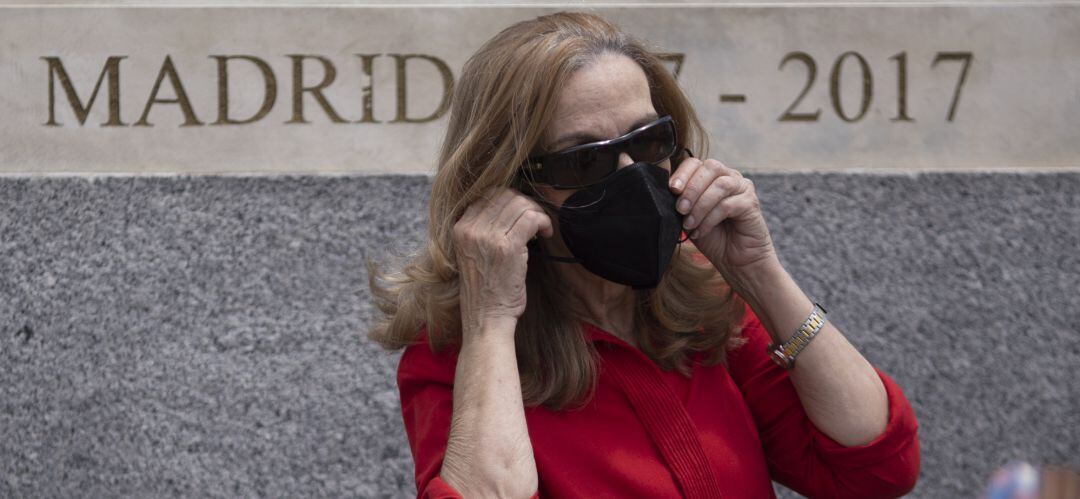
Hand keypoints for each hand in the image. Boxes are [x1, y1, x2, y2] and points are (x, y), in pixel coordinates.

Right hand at [452, 187, 553, 335]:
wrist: (485, 318)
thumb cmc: (484, 289)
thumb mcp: (473, 253)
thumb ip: (483, 229)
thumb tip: (509, 205)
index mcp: (460, 228)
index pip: (488, 194)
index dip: (511, 198)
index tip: (522, 211)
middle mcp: (471, 229)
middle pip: (506, 195)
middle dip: (526, 203)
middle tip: (536, 219)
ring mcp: (488, 237)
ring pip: (521, 204)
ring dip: (537, 212)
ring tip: (542, 228)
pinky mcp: (507, 247)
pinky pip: (531, 218)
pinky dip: (544, 221)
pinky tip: (546, 233)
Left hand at [668, 157, 777, 278]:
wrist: (736, 261)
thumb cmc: (712, 238)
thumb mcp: (689, 218)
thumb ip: (681, 203)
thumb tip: (665, 192)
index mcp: (711, 177)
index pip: (695, 163)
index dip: (682, 173)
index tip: (672, 189)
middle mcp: (729, 177)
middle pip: (710, 167)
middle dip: (691, 188)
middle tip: (680, 209)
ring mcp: (742, 188)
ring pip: (720, 185)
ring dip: (700, 205)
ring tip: (689, 224)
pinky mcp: (751, 203)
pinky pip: (728, 205)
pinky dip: (710, 219)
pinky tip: (700, 231)